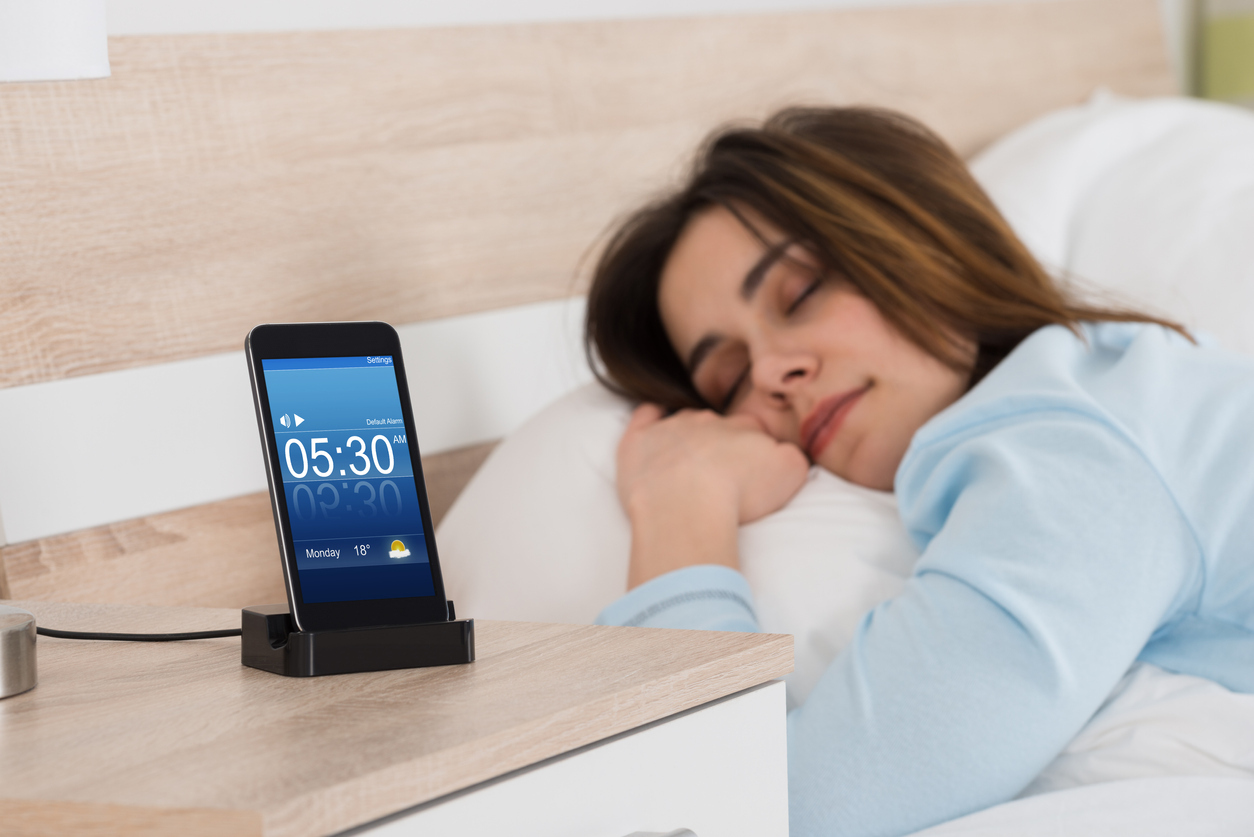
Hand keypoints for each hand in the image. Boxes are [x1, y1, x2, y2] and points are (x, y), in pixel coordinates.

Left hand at [617, 404, 807, 587]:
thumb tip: (786, 453)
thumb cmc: (740, 493)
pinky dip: (650, 420)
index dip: (754, 454)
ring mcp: (673, 426)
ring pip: (685, 422)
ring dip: (688, 439)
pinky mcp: (640, 438)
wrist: (688, 503)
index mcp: (746, 427)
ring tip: (687, 473)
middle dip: (721, 448)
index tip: (750, 477)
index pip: (755, 431)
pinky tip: (652, 436)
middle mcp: (710, 420)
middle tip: (720, 481)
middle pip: (719, 428)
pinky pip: (646, 415)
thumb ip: (793, 456)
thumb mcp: (790, 474)